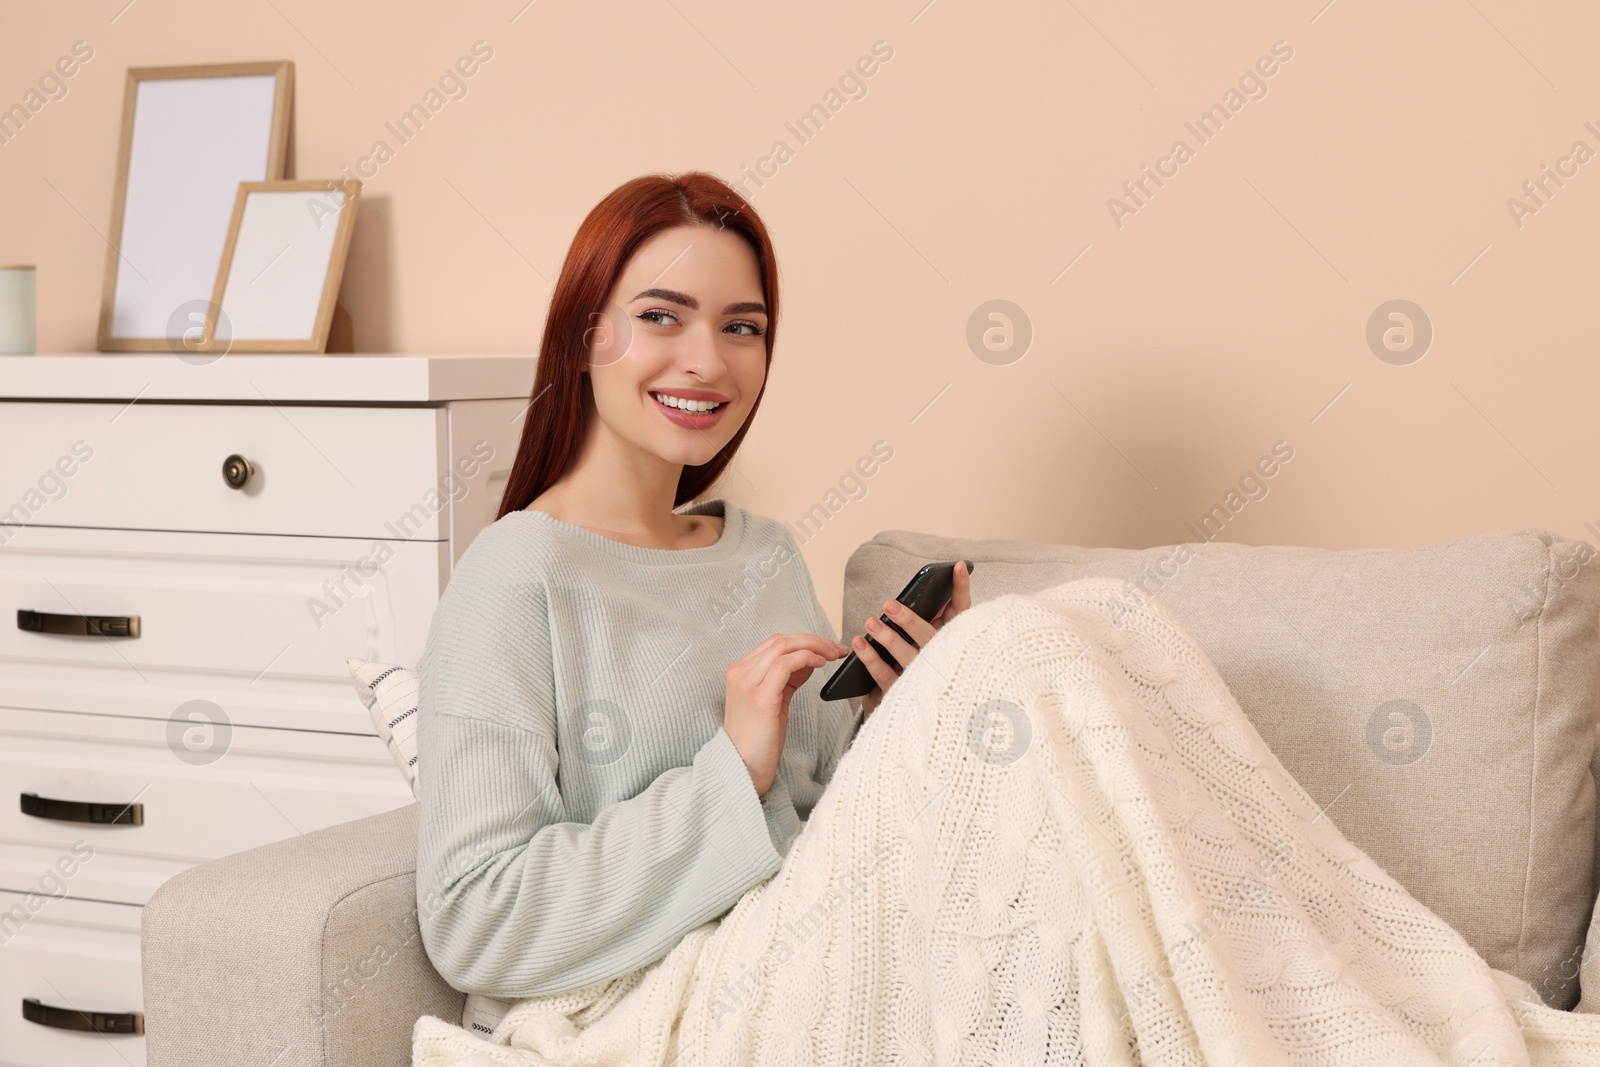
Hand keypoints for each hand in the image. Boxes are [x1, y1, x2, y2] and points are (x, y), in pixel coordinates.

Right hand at [725, 632, 849, 795]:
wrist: (743, 768)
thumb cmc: (760, 740)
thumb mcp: (773, 701)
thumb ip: (787, 678)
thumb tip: (810, 658)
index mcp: (740, 672)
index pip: (774, 644)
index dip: (804, 641)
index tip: (828, 648)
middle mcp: (740, 673)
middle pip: (780, 641)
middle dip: (813, 640)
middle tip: (837, 649)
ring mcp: (747, 684)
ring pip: (783, 646)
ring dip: (814, 646)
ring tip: (833, 655)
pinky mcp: (759, 697)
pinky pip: (785, 664)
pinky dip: (806, 658)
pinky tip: (820, 664)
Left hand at [856, 561, 972, 718]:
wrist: (918, 717)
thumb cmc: (921, 666)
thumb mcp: (931, 641)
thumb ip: (929, 620)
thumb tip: (913, 595)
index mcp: (954, 642)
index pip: (962, 612)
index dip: (961, 589)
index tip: (957, 565)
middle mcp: (943, 661)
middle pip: (930, 638)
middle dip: (909, 620)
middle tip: (888, 604)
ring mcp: (924, 680)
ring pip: (908, 658)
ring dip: (888, 639)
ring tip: (870, 622)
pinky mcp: (903, 695)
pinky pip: (885, 677)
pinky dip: (871, 659)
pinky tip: (858, 643)